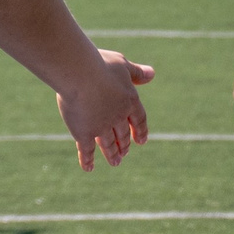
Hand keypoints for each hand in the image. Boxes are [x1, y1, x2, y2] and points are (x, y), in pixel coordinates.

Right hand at [61, 49, 152, 170]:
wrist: (80, 74)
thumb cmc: (100, 65)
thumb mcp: (123, 65)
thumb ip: (137, 73)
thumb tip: (152, 74)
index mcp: (130, 101)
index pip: (139, 120)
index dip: (140, 130)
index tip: (141, 140)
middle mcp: (118, 117)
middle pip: (123, 134)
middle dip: (124, 144)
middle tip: (125, 153)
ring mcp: (102, 127)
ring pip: (108, 144)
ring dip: (112, 154)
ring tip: (116, 162)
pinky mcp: (84, 133)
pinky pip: (86, 150)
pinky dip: (88, 160)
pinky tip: (89, 168)